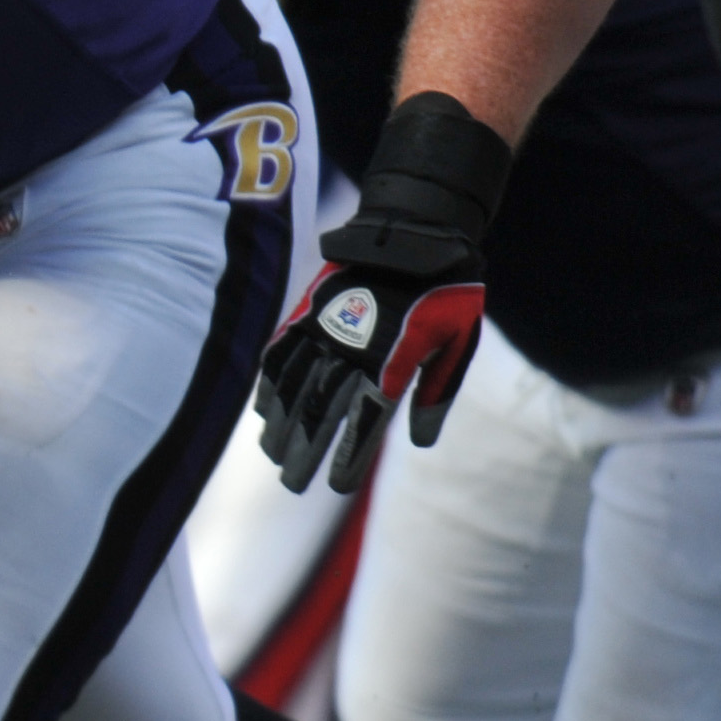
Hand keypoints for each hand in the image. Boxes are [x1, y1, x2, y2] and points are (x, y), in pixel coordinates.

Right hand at [253, 91, 509, 493]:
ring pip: (293, 386)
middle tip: (292, 485)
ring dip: (280, 425)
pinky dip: (268, 385)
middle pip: (319, 411)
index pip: (363, 422)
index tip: (336, 486)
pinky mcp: (307, 312)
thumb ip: (437, 394)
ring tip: (272, 455)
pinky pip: (280, 354)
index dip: (347, 456)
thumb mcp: (458, 344)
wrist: (415, 233)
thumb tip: (420, 442)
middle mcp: (350, 350)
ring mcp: (323, 329)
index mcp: (391, 361)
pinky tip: (262, 410)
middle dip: (305, 451)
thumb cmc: (447, 293)